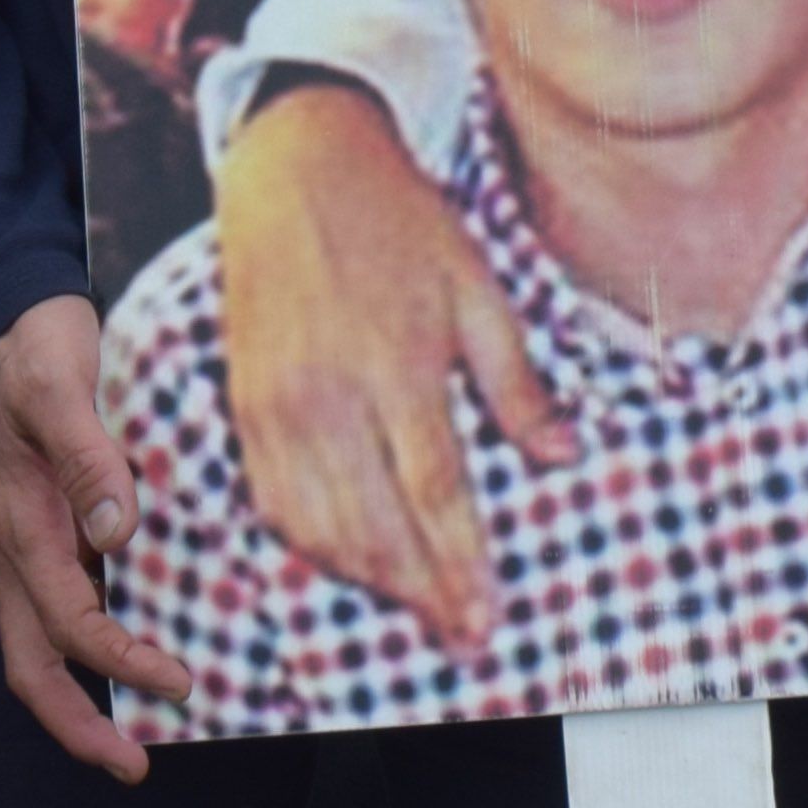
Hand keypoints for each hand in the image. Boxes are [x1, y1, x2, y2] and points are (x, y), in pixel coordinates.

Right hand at [0, 294, 189, 780]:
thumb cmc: (36, 351)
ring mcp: (25, 543)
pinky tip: (142, 644)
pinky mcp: (43, 527)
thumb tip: (119, 527)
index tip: (179, 684)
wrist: (7, 318)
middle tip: (134, 766)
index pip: (70, 623)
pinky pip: (62, 603)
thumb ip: (88, 456)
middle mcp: (15, 549)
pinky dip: (94, 642)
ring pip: (44, 644)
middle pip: (34, 665)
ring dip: (85, 695)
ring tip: (140, 734)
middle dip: (81, 724)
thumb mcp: (61, 389)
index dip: (122, 663)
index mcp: (19, 526)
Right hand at [214, 81, 575, 653]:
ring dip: (371, 581)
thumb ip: (518, 380)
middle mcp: (331, 396)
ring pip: (320, 528)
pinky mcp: (245, 408)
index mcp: (399, 365)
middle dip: (422, 593)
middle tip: (464, 637)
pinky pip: (274, 503)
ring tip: (421, 609)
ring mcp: (279, 407)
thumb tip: (563, 456)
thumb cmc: (405, 225)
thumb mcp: (481, 286)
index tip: (488, 616)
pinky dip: (314, 546)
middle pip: (375, 526)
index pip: (434, 491)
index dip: (462, 564)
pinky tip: (352, 564)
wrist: (299, 170)